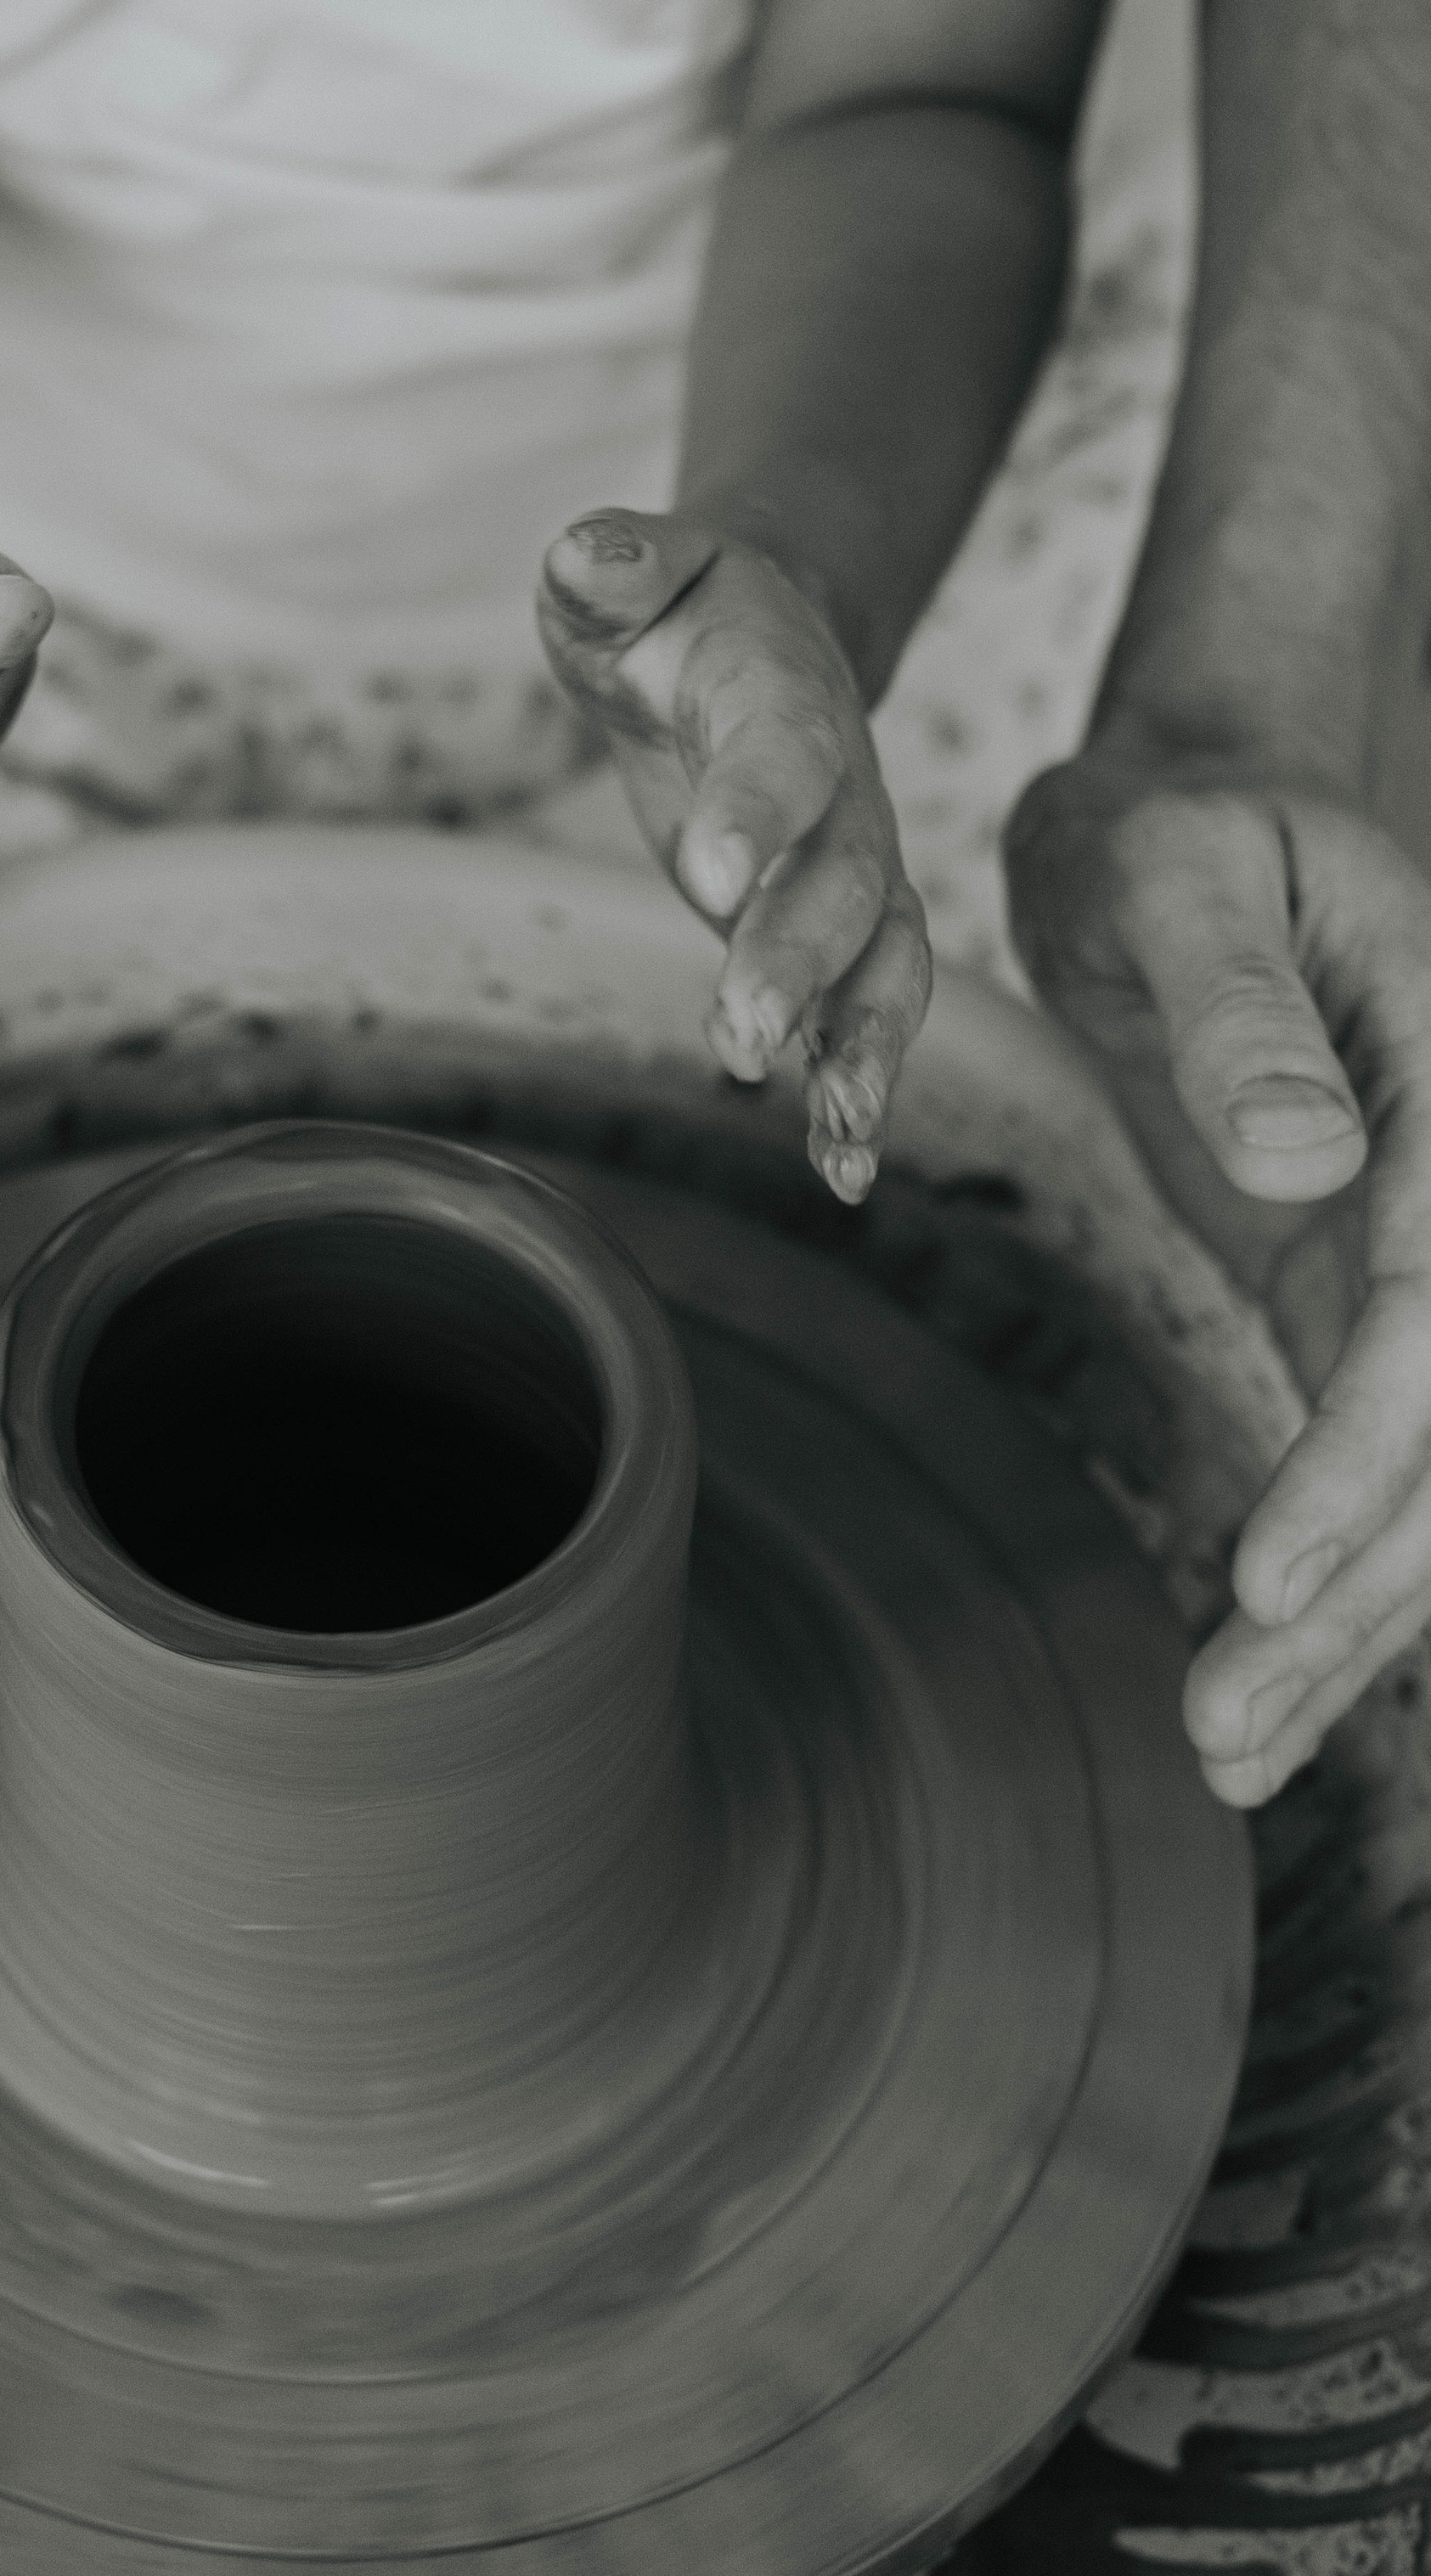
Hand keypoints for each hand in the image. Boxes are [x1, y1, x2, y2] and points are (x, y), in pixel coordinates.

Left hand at [538, 508, 930, 1203]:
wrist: (759, 634)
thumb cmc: (669, 612)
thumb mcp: (623, 573)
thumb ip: (610, 566)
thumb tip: (586, 557)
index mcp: (785, 699)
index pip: (779, 754)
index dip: (754, 810)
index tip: (710, 875)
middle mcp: (847, 793)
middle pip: (841, 883)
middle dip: (797, 964)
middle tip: (742, 1040)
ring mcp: (857, 869)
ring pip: (885, 964)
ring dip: (864, 1051)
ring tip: (835, 1137)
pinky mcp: (841, 934)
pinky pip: (870, 1016)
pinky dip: (860, 1093)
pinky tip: (844, 1175)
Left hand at [1008, 740, 1430, 1806]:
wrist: (1187, 824)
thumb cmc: (1171, 831)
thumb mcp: (1176, 871)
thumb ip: (1234, 1007)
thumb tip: (1295, 1162)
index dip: (1371, 1454)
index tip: (1273, 1580)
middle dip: (1356, 1593)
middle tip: (1225, 1729)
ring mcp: (1422, 1255)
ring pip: (1426, 1472)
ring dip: (1345, 1624)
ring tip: (1224, 1750)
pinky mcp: (1358, 1295)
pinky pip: (1372, 1456)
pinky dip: (1328, 1576)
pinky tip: (1257, 1687)